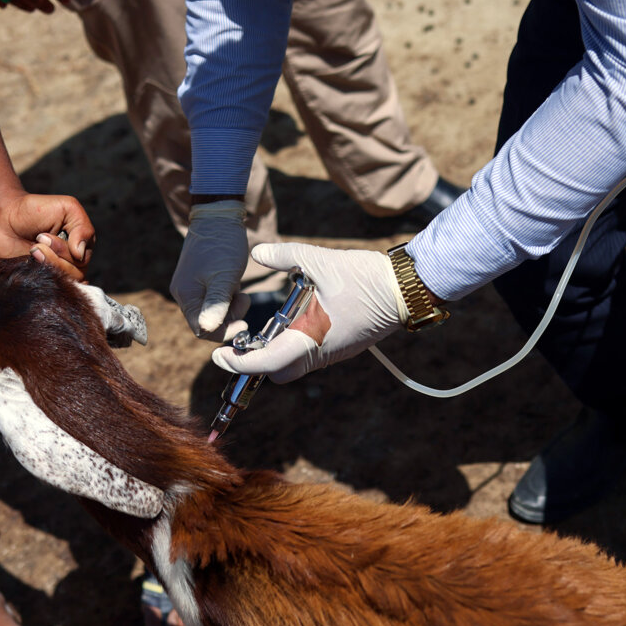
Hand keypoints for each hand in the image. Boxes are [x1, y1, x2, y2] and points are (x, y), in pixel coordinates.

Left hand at [0, 192, 94, 278]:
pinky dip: (41, 274)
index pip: (84, 258)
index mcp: (79, 245)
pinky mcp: (39, 280)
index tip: (46, 234)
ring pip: (63, 281)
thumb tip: (80, 254)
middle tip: (39, 239)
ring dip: (48, 263)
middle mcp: (69, 261)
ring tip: (33, 249)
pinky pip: (48, 287)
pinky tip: (30, 260)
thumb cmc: (34, 210)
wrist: (2, 218)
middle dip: (57, 255)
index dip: (67, 249)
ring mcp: (54, 272)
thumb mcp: (67, 208)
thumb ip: (83, 228)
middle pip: (76, 272)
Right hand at [170, 201, 250, 340]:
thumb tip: (207, 330)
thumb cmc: (223, 245)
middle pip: (206, 323)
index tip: (244, 324)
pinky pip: (213, 301)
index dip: (223, 332)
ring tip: (241, 293)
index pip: (202, 329)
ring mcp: (192, 287)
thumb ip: (216, 304)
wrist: (218, 216)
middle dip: (228, 319)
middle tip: (244, 302)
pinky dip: (227, 299)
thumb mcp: (224, 277)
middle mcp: (185, 294)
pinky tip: (236, 288)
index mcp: (186, 295)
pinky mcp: (201, 281)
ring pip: (212, 312)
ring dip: (229, 309)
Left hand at [210, 243, 406, 382]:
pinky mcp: (343, 348)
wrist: (405, 289)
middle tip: (242, 342)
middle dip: (256, 363)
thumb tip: (259, 252)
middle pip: (279, 372)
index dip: (239, 363)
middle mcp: (321, 353)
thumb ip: (285, 255)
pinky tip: (294, 322)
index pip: (266, 363)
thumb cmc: (364, 277)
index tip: (220, 355)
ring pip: (295, 366)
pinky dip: (294, 347)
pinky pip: (311, 356)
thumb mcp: (319, 260)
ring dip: (276, 354)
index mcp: (311, 337)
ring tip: (265, 331)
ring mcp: (334, 353)